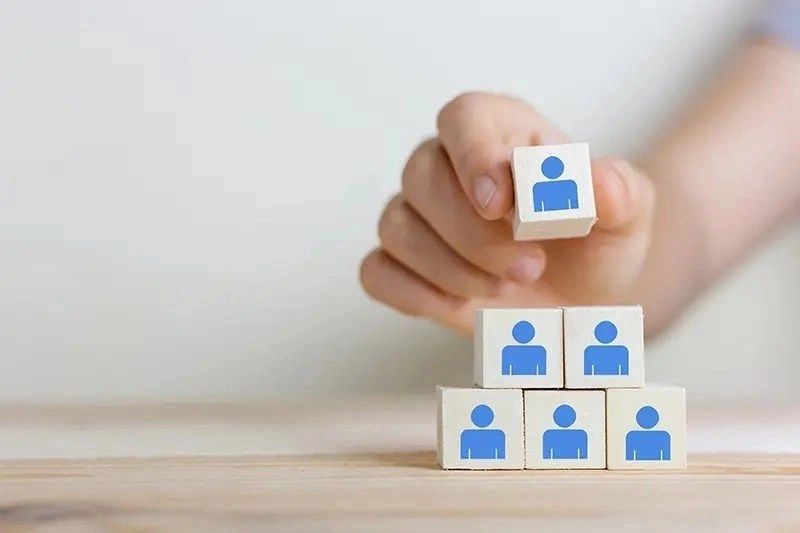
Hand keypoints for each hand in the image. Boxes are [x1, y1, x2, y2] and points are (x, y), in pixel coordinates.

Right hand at [360, 92, 655, 334]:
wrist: (580, 297)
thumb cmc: (594, 242)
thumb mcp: (625, 216)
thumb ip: (618, 193)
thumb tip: (600, 182)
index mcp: (499, 131)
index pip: (464, 118)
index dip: (474, 155)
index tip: (501, 204)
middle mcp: (446, 166)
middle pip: (421, 176)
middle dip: (473, 233)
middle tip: (530, 267)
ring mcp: (418, 216)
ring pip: (397, 226)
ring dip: (450, 268)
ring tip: (502, 289)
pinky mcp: (403, 265)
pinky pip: (377, 272)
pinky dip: (412, 294)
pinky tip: (457, 306)